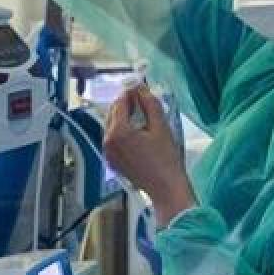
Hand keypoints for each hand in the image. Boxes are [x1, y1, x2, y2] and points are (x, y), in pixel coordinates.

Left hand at [104, 85, 196, 226]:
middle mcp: (107, 141)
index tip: (141, 85)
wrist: (165, 188)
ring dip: (124, 116)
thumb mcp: (160, 127)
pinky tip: (137, 129)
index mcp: (118, 132)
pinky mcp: (111, 160)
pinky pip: (113, 137)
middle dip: (126, 103)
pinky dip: (122, 129)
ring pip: (112, 124)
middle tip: (142, 97)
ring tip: (141, 112)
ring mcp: (107, 152)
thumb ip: (149, 104)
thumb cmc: (166, 159)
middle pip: (113, 113)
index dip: (131, 92)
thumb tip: (141, 88)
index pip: (121, 103)